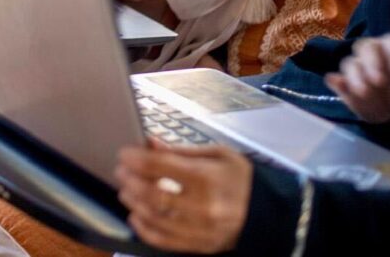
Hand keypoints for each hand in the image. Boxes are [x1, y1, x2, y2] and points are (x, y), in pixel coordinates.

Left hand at [116, 141, 252, 253]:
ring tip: (126, 190)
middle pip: (152, 194)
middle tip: (120, 171)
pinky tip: (135, 216)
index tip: (124, 154)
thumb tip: (150, 143)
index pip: (160, 167)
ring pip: (154, 219)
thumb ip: (181, 151)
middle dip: (130, 180)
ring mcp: (200, 229)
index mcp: (207, 177)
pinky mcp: (199, 246)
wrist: (269, 214)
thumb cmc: (241, 178)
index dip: (135, 159)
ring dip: (133, 203)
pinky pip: (164, 241)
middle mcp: (202, 206)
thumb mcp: (218, 154)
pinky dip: (144, 229)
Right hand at [325, 34, 389, 123]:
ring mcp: (356, 67)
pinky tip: (336, 84)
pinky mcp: (343, 84)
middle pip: (365, 46)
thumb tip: (380, 81)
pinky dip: (337, 83)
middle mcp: (372, 53)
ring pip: (350, 64)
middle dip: (371, 62)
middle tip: (378, 81)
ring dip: (356, 78)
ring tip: (364, 92)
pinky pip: (336, 80)